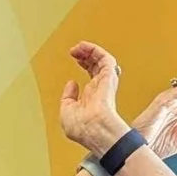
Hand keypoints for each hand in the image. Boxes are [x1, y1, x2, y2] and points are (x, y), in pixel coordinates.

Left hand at [58, 42, 129, 156]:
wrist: (93, 129)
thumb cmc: (82, 128)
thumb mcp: (66, 112)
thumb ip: (67, 97)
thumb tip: (72, 83)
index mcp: (92, 97)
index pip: (91, 75)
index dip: (83, 64)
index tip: (75, 57)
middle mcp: (100, 89)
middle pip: (96, 66)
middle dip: (85, 55)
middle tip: (75, 50)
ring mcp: (105, 83)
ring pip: (101, 60)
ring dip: (90, 50)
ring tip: (79, 46)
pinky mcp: (109, 77)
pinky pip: (106, 59)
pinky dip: (95, 50)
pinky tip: (85, 47)